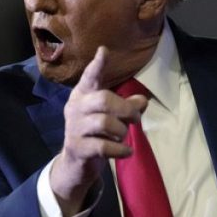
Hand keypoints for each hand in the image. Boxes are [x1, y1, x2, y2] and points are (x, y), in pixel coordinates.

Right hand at [50, 46, 147, 216]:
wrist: (75, 164)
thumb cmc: (95, 134)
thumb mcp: (111, 118)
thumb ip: (126, 106)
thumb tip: (143, 100)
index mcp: (83, 95)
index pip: (89, 76)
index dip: (97, 65)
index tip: (104, 51)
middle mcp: (75, 108)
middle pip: (103, 99)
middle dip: (125, 108)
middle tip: (136, 118)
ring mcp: (74, 128)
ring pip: (104, 123)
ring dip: (122, 130)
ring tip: (124, 136)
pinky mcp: (77, 148)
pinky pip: (103, 146)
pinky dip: (120, 149)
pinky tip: (127, 151)